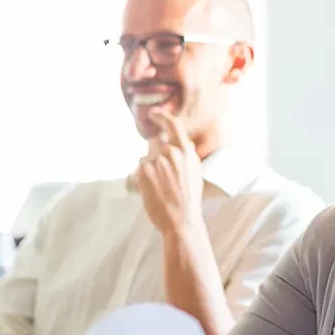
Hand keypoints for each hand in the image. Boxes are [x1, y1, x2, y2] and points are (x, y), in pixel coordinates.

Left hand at [134, 109, 204, 236]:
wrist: (181, 220)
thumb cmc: (189, 200)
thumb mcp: (195, 173)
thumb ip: (186, 156)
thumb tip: (181, 144)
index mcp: (186, 152)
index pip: (172, 125)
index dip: (162, 117)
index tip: (154, 113)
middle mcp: (170, 153)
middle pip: (154, 142)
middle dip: (155, 153)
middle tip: (161, 173)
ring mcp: (155, 161)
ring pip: (145, 157)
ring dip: (148, 166)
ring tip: (159, 185)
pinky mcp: (142, 172)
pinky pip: (139, 168)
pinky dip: (142, 178)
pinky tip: (152, 190)